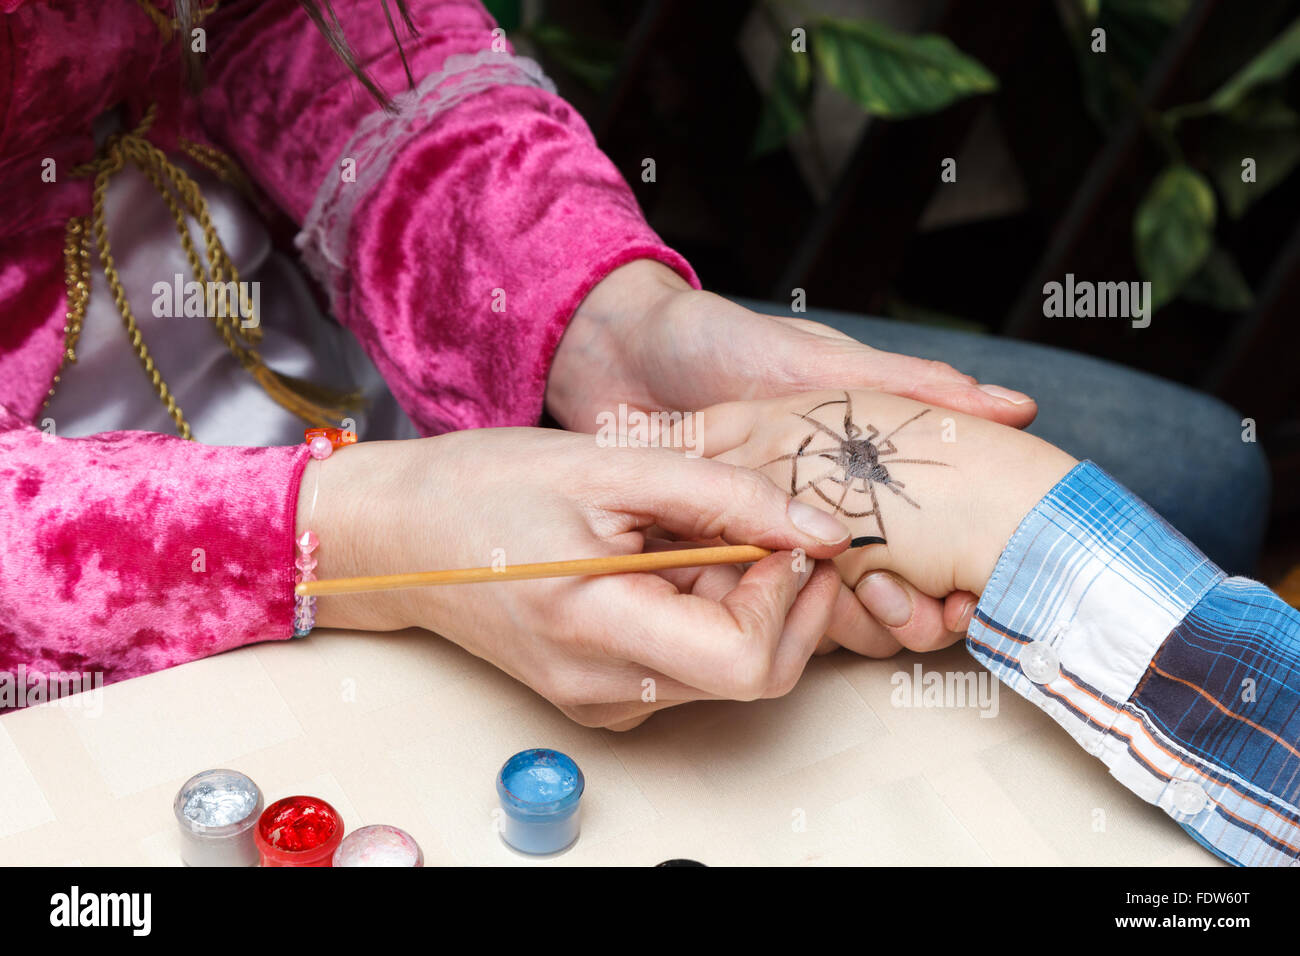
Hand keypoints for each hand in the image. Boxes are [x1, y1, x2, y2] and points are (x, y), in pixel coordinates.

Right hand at [299, 429, 855, 728]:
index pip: (746, 662)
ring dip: (743, 599)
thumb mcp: (611, 466)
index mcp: (596, 631)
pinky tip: (676, 555)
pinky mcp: (601, 690)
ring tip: (705, 528)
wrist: (399, 534)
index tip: (786, 534)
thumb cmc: (486, 489)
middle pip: (751, 674)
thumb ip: (725, 496)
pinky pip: (688, 661)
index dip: (789, 598)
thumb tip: (819, 529)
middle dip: (783, 598)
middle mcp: (604, 688)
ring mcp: (602, 698)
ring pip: (726, 668)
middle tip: (771, 525)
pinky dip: (707, 609)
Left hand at [545, 259, 1039, 653]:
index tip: (968, 596)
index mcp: (847, 472)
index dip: (948, 578)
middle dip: (906, 612)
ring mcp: (759, 540)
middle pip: (876, 592)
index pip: (920, 544)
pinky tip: (787, 620)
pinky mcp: (705, 558)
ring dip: (857, 623)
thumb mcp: (815, 361)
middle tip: (933, 613)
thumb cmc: (717, 341)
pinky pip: (743, 609)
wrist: (613, 354)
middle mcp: (812, 514)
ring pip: (820, 611)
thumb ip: (900, 386)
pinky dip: (769, 620)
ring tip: (881, 611)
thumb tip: (1010, 407)